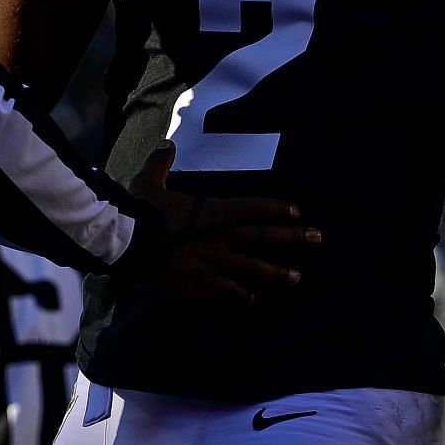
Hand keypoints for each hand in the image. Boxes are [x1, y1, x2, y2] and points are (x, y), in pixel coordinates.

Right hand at [125, 142, 318, 302]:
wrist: (127, 245)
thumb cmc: (139, 211)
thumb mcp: (149, 181)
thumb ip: (162, 162)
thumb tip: (167, 144)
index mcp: (211, 211)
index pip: (252, 207)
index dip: (275, 208)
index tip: (296, 211)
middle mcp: (220, 237)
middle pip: (264, 236)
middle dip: (293, 237)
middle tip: (318, 238)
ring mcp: (213, 263)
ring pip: (254, 268)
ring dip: (277, 272)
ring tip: (298, 277)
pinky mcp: (201, 285)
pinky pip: (228, 292)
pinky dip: (242, 296)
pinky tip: (253, 300)